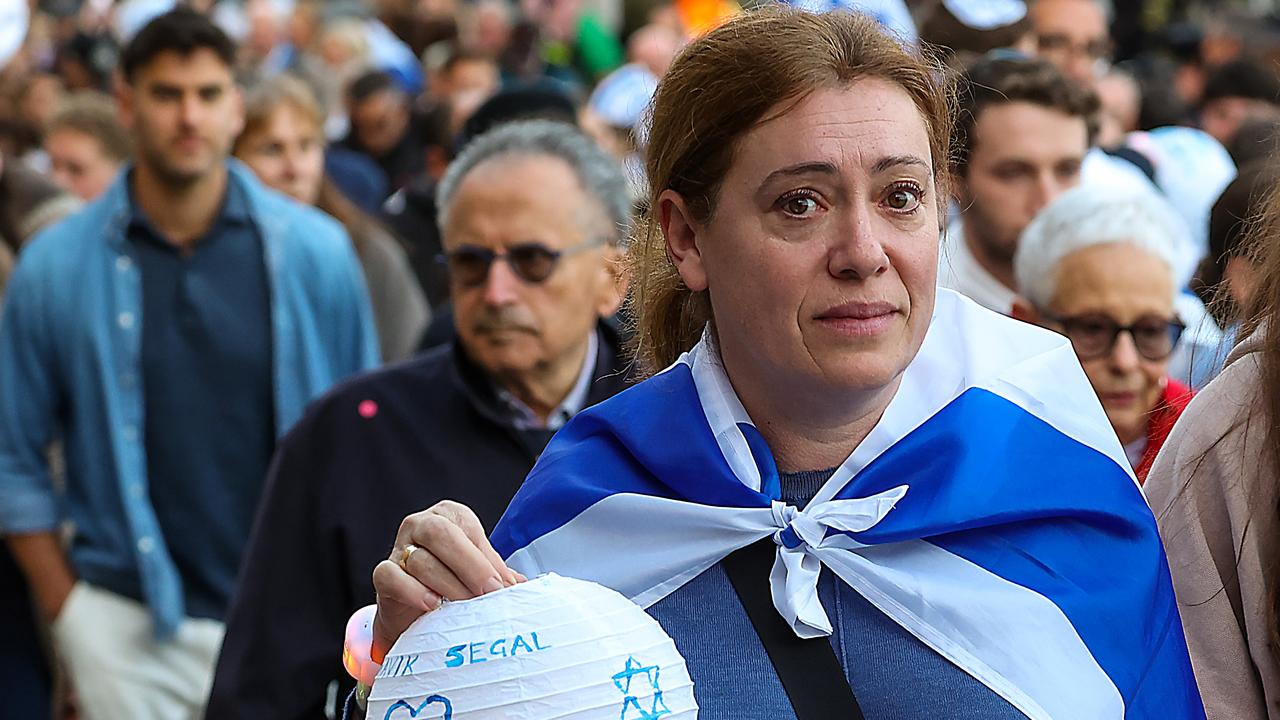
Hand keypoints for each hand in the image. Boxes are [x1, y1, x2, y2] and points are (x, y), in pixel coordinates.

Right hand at [370, 501, 523, 661]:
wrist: (416, 614)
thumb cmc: (453, 585)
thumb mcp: (478, 575)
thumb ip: (498, 575)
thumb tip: (524, 587)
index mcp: (449, 516)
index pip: (467, 528)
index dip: (487, 558)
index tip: (504, 587)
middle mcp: (421, 524)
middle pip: (441, 534)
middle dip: (470, 565)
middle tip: (489, 594)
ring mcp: (399, 547)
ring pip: (421, 559)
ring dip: (449, 586)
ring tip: (468, 609)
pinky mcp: (382, 573)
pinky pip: (391, 576)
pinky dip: (413, 591)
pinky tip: (432, 605)